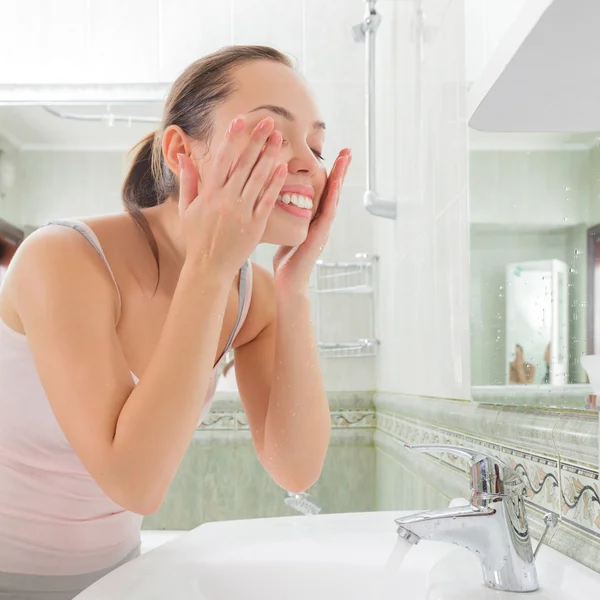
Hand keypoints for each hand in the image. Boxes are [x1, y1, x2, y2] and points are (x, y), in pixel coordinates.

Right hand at [179, 115, 286, 278]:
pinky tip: (283, 168)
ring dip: (270, 156)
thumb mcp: (187, 209)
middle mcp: (226, 200)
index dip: (232, 138)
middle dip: (257, 140)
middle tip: (270, 122)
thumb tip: (184, 157)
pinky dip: (275, 184)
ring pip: (258, 179)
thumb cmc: (197, 238)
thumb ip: (188, 182)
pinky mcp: (255, 225)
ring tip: (279, 138)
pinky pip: (267, 200)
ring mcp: (242, 212)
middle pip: (244, 164)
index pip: (222, 159)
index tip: (241, 120)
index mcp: (209, 194)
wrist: (209, 267)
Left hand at [273, 148, 351, 290]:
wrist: (289, 283)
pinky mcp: (320, 237)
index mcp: (313, 218)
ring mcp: (323, 229)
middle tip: (347, 149)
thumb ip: (285, 217)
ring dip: (340, 178)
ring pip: (334, 198)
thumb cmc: (285, 260)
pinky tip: (336, 185)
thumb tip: (272, 199)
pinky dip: (333, 198)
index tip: (332, 153)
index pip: (322, 190)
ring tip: (346, 160)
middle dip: (340, 169)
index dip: (327, 171)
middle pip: (332, 190)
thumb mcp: (285, 231)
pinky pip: (328, 213)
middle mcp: (321, 221)